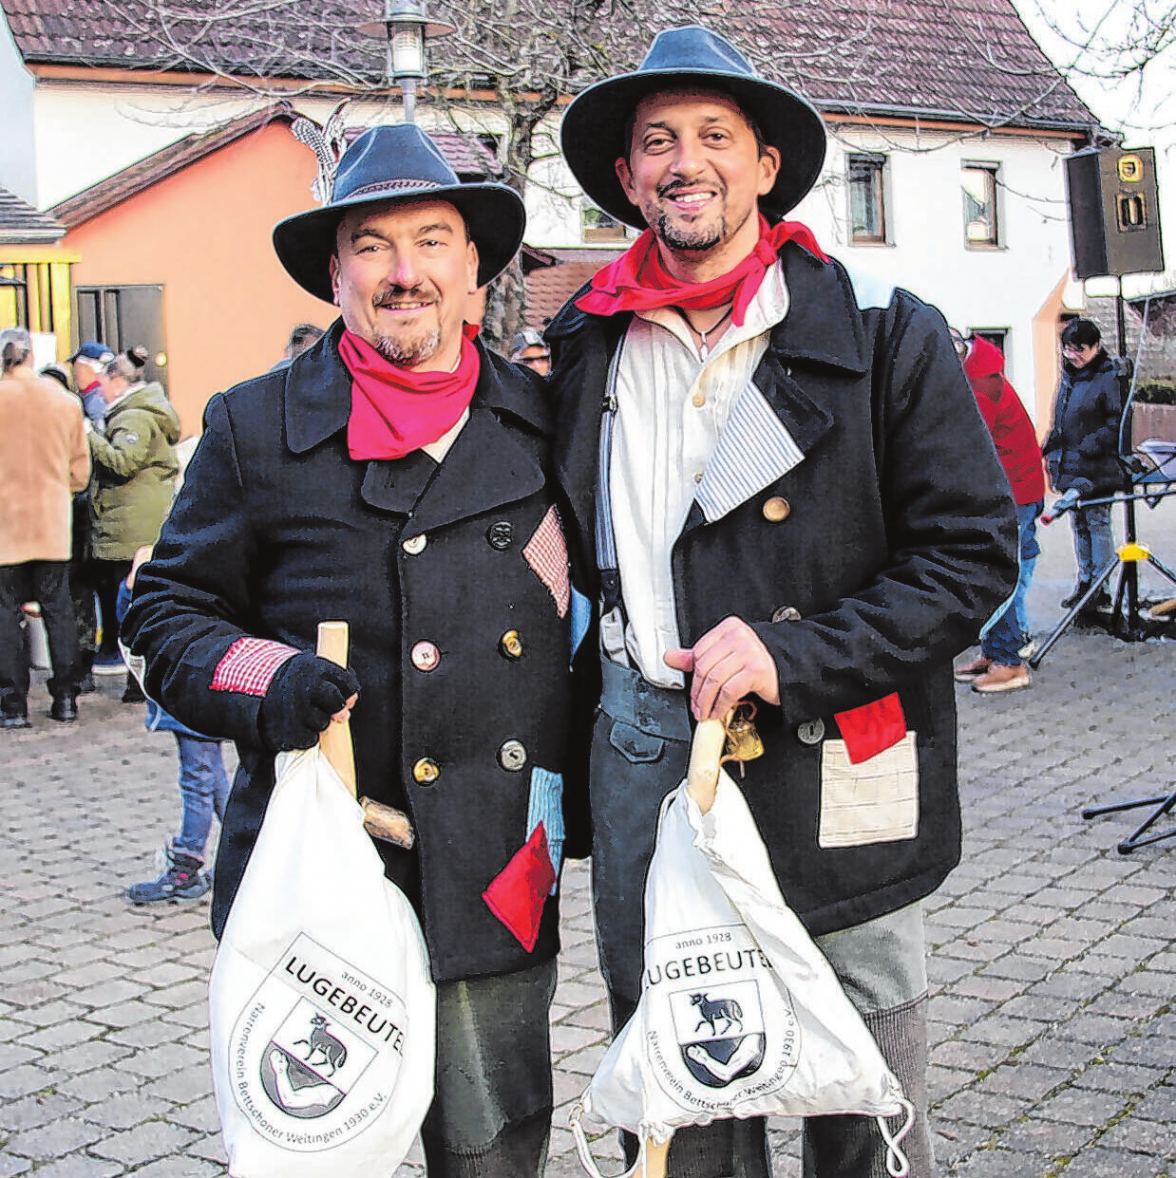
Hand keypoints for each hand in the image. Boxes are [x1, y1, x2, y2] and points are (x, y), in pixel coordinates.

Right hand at [258, 653, 359, 751]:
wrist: (262, 692)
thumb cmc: (301, 682)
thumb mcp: (319, 670)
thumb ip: (342, 682)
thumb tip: (349, 704)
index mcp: (313, 668)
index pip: (348, 684)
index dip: (348, 690)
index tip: (339, 691)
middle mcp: (301, 688)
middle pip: (336, 703)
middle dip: (335, 707)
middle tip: (323, 704)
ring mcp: (292, 710)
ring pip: (322, 723)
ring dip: (319, 721)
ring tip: (304, 712)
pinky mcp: (286, 731)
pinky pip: (310, 740)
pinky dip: (308, 736)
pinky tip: (298, 724)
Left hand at [664, 616, 778, 721]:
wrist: (787, 672)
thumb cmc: (756, 663)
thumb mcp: (726, 655)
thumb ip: (699, 656)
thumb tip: (671, 657)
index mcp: (729, 628)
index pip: (699, 651)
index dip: (693, 676)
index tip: (692, 692)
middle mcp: (739, 636)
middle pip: (705, 667)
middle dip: (697, 693)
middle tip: (696, 708)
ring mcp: (749, 652)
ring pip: (715, 680)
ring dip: (707, 702)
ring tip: (705, 712)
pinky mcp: (757, 670)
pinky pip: (729, 691)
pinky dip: (720, 705)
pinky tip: (719, 712)